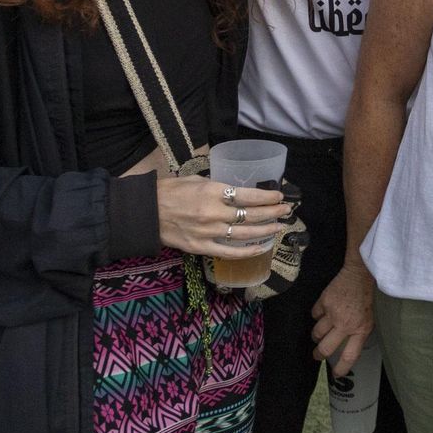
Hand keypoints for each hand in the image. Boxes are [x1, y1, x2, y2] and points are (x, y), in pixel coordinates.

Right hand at [156, 176, 290, 256]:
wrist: (145, 212)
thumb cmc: (169, 191)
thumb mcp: (195, 180)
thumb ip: (217, 186)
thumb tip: (235, 192)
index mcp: (212, 192)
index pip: (248, 196)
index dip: (267, 198)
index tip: (279, 196)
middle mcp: (213, 213)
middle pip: (250, 215)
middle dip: (272, 212)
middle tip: (286, 210)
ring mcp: (208, 232)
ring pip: (244, 234)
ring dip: (265, 231)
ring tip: (279, 227)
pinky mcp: (201, 248)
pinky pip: (229, 252)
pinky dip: (247, 251)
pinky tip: (261, 247)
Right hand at [312, 264, 375, 376]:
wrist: (360, 273)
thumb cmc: (367, 298)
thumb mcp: (369, 319)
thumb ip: (359, 334)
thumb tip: (347, 348)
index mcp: (361, 330)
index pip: (349, 356)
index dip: (341, 368)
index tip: (336, 374)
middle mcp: (345, 324)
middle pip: (325, 349)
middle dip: (319, 355)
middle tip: (317, 355)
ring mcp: (333, 313)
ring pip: (316, 334)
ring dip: (317, 336)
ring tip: (320, 334)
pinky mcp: (323, 302)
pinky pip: (314, 315)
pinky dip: (317, 316)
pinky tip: (322, 312)